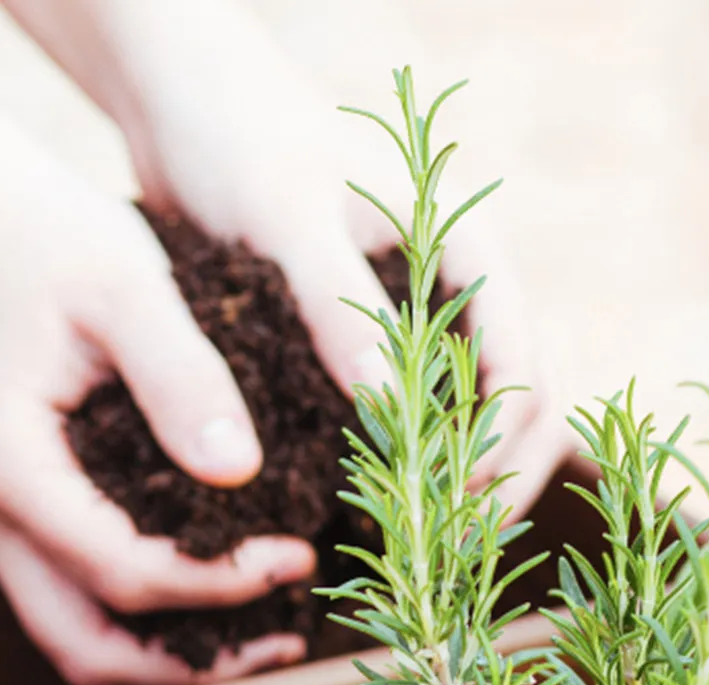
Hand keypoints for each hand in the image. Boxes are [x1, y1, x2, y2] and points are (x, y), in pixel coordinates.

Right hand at [0, 125, 316, 684]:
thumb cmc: (48, 234)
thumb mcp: (130, 285)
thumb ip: (182, 378)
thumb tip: (241, 472)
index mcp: (9, 469)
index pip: (123, 575)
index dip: (218, 584)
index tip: (298, 557)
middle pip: (86, 645)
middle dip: (190, 664)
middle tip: (285, 638)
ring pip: (76, 637)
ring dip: (166, 654)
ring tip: (262, 632)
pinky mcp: (11, 515)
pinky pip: (75, 597)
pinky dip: (144, 615)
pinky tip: (217, 589)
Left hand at [6, 0, 574, 514]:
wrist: (182, 106)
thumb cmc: (240, 142)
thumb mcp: (287, 224)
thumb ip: (340, 313)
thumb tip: (393, 417)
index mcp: (468, 249)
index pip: (526, 370)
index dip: (501, 451)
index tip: (451, 509)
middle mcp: (460, 290)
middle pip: (525, 408)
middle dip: (495, 484)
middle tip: (441, 554)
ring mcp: (423, 320)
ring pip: (480, 422)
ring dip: (461, 486)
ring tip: (417, 550)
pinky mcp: (374, 345)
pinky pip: (420, 419)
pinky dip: (411, 469)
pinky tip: (373, 514)